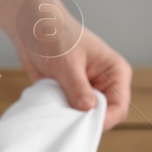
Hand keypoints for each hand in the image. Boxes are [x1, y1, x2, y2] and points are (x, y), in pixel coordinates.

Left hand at [14, 5, 132, 131]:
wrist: (32, 27)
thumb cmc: (55, 36)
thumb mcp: (67, 63)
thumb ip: (78, 88)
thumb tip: (89, 110)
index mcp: (115, 73)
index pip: (119, 107)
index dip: (104, 120)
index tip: (81, 124)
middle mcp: (105, 84)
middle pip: (103, 116)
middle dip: (85, 121)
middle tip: (65, 120)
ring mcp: (88, 91)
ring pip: (85, 118)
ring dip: (71, 119)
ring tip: (56, 111)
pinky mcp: (71, 96)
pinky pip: (69, 115)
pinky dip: (60, 116)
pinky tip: (50, 109)